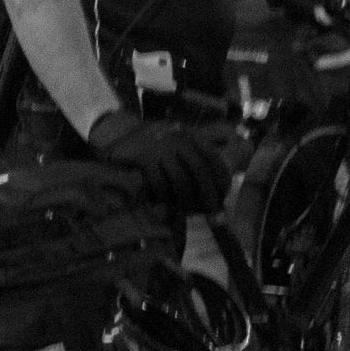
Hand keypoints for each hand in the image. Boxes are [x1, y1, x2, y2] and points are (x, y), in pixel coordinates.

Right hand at [88, 109, 231, 215]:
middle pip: (200, 172)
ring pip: (181, 182)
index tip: (224, 196)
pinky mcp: (144, 159)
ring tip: (187, 212)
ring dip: (185, 201)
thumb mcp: (177, 139)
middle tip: (213, 216)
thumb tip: (234, 162)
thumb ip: (203, 146)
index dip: (222, 179)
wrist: (115, 134)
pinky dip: (164, 198)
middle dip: (209, 196)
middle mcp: (177, 139)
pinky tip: (165, 205)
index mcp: (189, 135)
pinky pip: (160, 185)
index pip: (214, 159)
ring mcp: (160, 149)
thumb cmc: (152, 142)